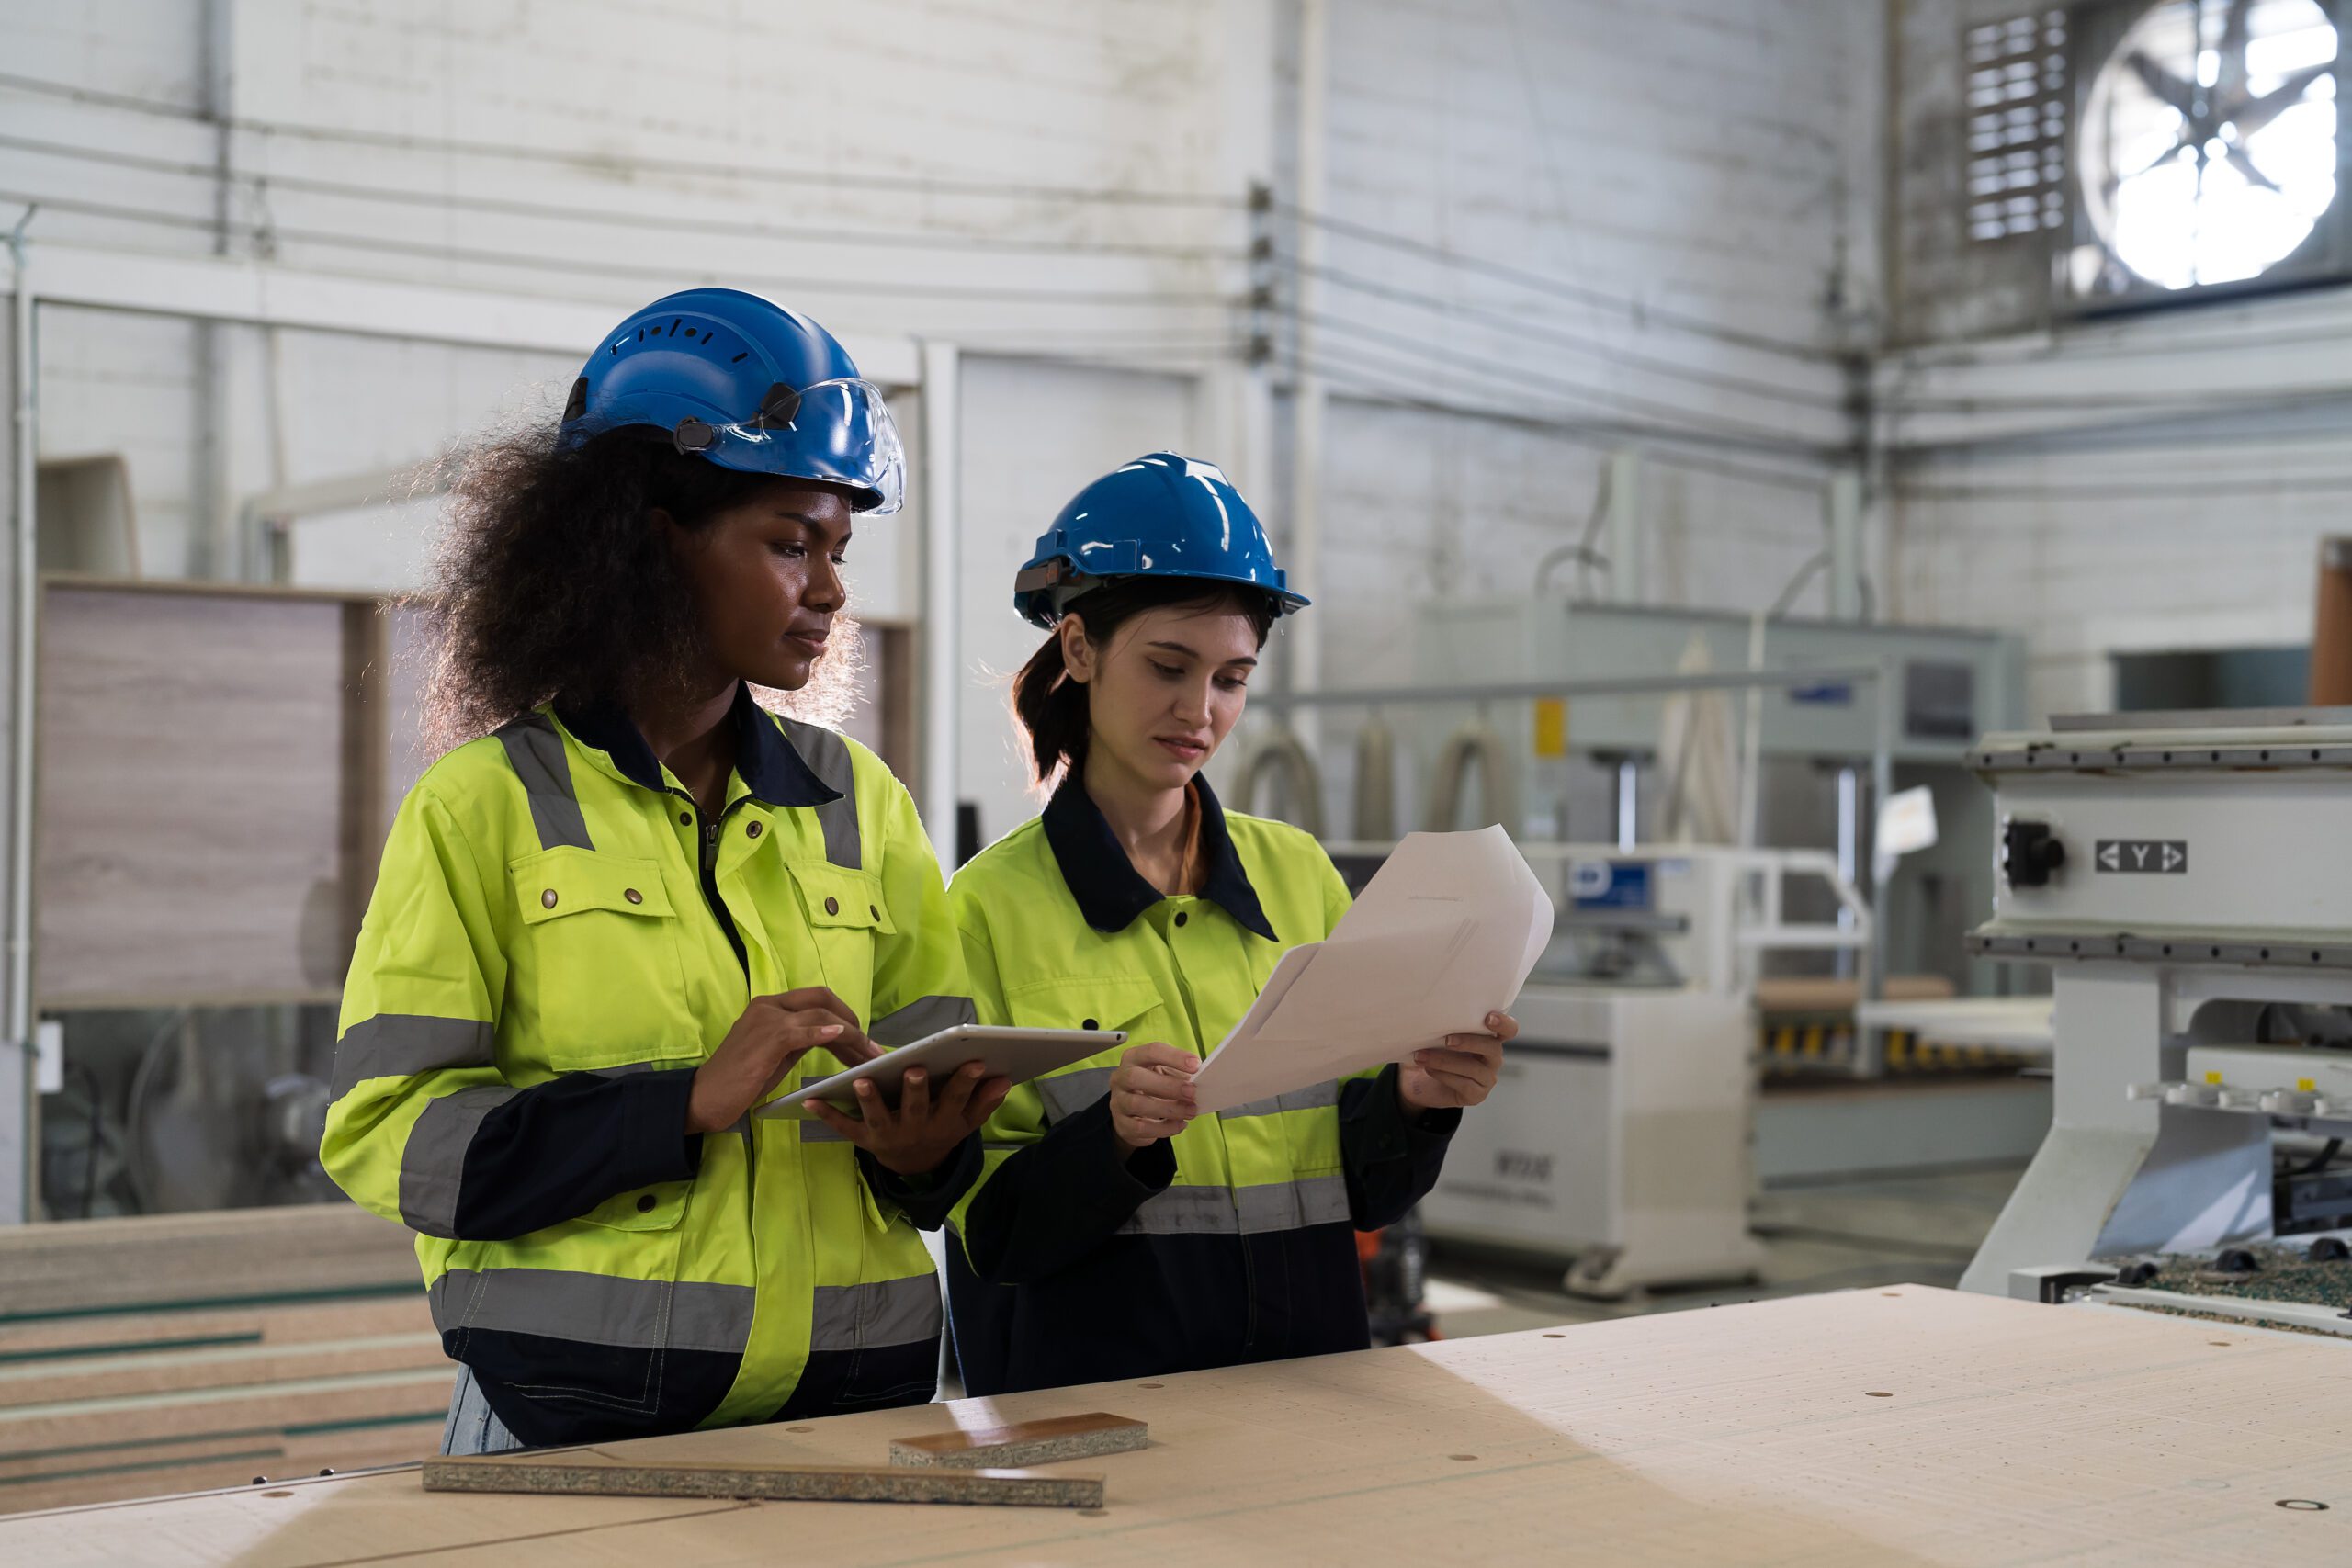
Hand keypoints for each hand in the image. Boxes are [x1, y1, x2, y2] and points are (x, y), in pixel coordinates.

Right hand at [687, 988, 878, 1135]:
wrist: (705, 1097)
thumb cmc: (739, 1080)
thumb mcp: (775, 1053)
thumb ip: (799, 1038)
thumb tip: (832, 1036)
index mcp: (769, 1006)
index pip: (815, 999)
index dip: (842, 1015)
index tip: (861, 1039)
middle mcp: (768, 1005)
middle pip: (822, 998)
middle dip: (851, 1019)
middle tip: (870, 1046)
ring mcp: (768, 1019)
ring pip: (820, 1015)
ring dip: (850, 1035)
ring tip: (868, 1055)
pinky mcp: (768, 1039)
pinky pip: (804, 1031)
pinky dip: (826, 1033)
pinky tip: (843, 1037)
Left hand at [803, 1061, 1013, 1176]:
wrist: (914, 1164)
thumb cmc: (941, 1129)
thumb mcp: (966, 1122)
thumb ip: (984, 1102)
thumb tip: (1003, 1080)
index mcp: (942, 1122)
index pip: (956, 1100)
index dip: (966, 1082)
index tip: (976, 1062)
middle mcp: (915, 1130)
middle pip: (915, 1109)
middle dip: (915, 1090)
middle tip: (915, 1069)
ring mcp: (887, 1135)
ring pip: (878, 1117)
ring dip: (869, 1100)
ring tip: (861, 1080)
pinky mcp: (863, 1139)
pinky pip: (844, 1127)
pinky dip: (826, 1115)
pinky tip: (809, 1100)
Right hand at [1109, 1042, 1200, 1151]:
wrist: (1131, 1114)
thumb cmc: (1152, 1087)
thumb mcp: (1163, 1075)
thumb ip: (1179, 1075)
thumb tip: (1200, 1081)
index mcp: (1133, 1058)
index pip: (1151, 1051)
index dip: (1174, 1057)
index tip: (1196, 1065)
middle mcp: (1120, 1077)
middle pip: (1136, 1077)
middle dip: (1168, 1085)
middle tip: (1192, 1092)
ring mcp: (1118, 1101)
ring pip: (1138, 1104)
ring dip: (1169, 1109)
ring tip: (1190, 1112)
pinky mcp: (1121, 1123)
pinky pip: (1140, 1127)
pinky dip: (1164, 1128)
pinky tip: (1179, 1125)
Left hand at [1398, 1010, 1515, 1113]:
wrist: (1420, 1080)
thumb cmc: (1433, 1051)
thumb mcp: (1438, 1035)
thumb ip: (1444, 1025)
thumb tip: (1430, 1014)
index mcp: (1489, 1037)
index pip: (1509, 1030)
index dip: (1503, 1023)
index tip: (1488, 1018)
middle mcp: (1492, 1057)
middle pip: (1493, 1048)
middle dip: (1470, 1042)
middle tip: (1447, 1040)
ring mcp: (1487, 1078)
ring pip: (1474, 1068)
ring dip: (1445, 1060)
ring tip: (1422, 1056)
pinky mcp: (1476, 1095)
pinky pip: (1464, 1084)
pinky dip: (1443, 1075)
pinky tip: (1428, 1069)